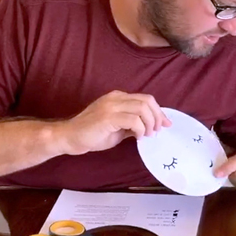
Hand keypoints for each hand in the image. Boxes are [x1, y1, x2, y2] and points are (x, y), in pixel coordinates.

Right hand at [56, 90, 170, 154]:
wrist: (70, 137)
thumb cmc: (92, 134)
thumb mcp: (118, 128)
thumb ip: (133, 124)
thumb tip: (151, 127)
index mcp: (118, 97)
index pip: (145, 99)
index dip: (159, 111)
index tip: (166, 124)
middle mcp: (116, 98)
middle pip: (147, 101)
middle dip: (158, 117)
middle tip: (157, 131)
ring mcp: (111, 106)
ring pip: (142, 108)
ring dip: (150, 123)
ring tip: (147, 135)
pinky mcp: (108, 117)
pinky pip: (133, 120)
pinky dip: (140, 129)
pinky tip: (138, 137)